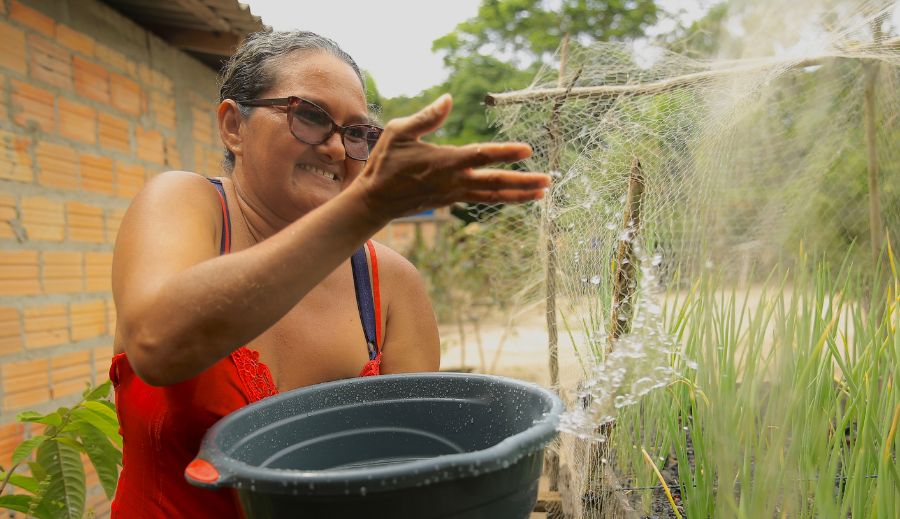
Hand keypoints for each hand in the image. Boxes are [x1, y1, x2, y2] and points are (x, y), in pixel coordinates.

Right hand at [352, 94, 549, 221]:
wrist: (375, 201)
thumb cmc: (385, 163)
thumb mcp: (399, 132)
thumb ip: (427, 117)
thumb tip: (449, 98)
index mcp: (445, 161)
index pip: (482, 155)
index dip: (506, 152)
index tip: (527, 150)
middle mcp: (454, 181)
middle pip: (495, 182)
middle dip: (523, 182)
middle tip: (548, 182)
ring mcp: (454, 194)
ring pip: (492, 195)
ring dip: (518, 194)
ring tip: (541, 193)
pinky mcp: (451, 201)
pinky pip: (482, 198)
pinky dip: (500, 197)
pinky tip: (514, 195)